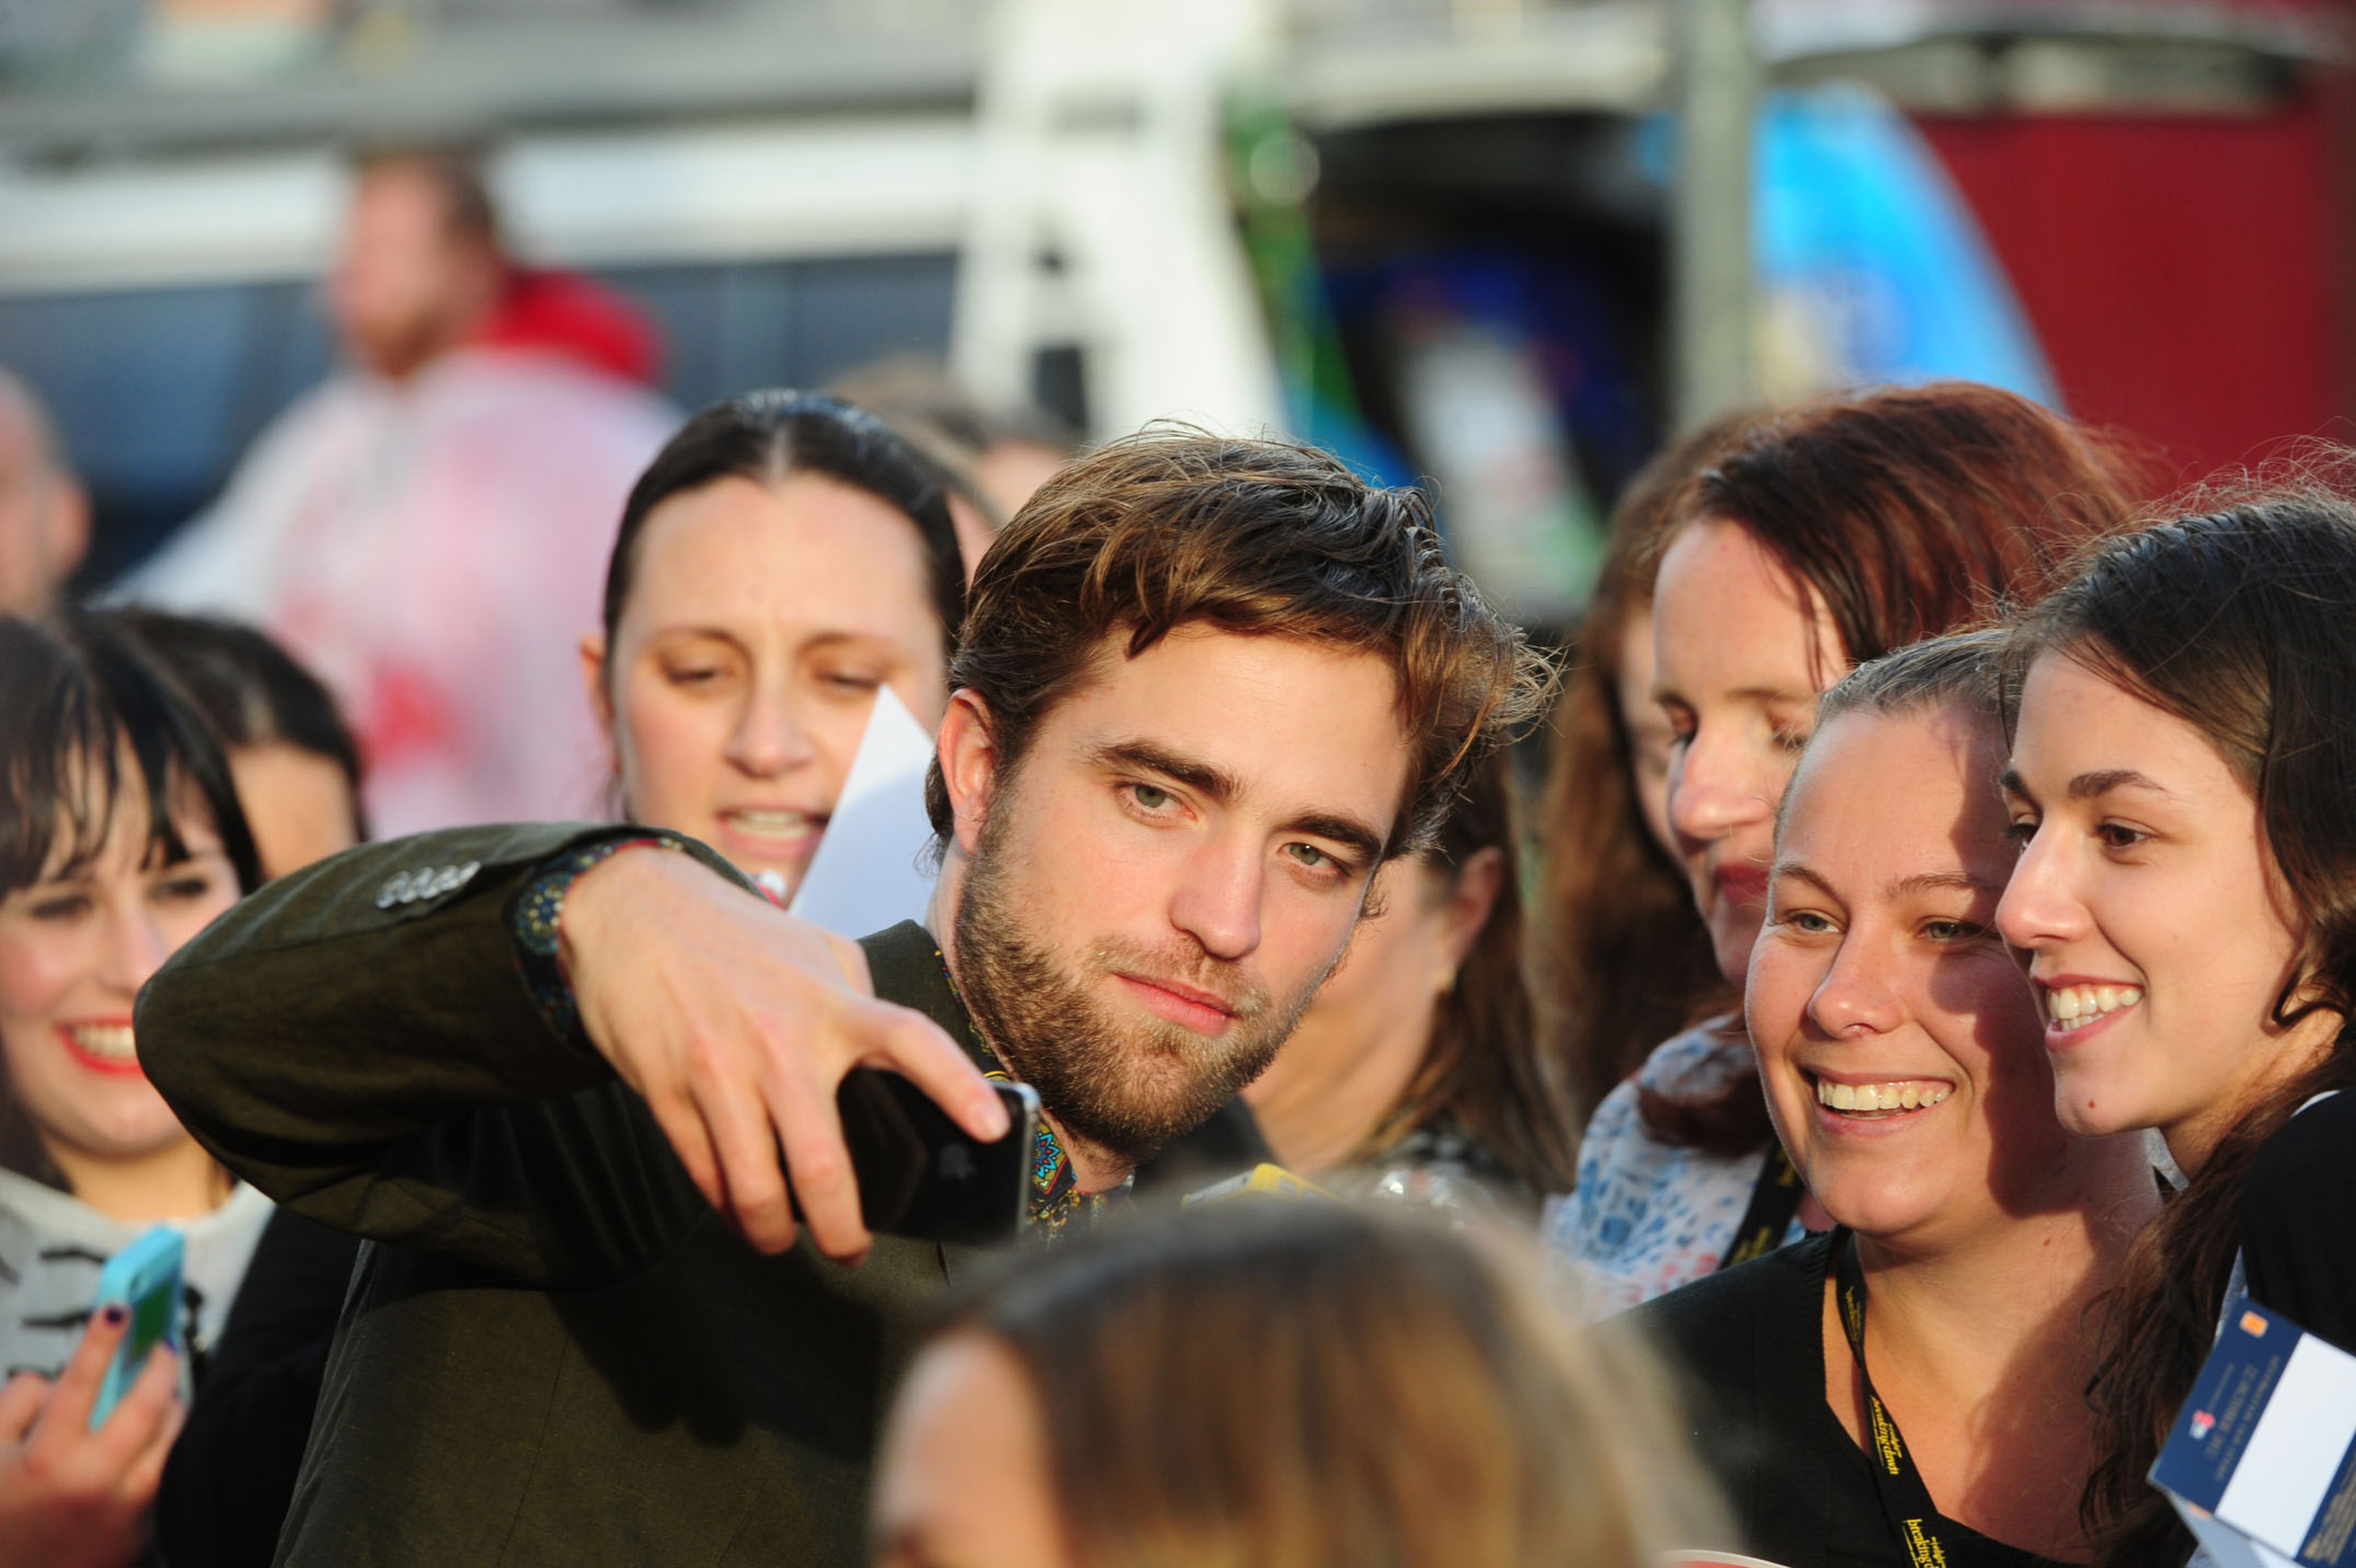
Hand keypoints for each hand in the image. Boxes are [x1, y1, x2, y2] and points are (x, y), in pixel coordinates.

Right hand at [0, 1305, 184, 1567]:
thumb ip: (14, 1408)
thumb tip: (51, 1377)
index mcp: (46, 1461)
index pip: (80, 1382)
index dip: (100, 1339)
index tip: (117, 1308)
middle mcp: (91, 1483)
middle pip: (148, 1406)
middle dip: (160, 1366)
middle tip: (159, 1345)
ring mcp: (123, 1510)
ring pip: (172, 1440)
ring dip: (172, 1407)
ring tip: (164, 1389)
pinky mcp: (140, 1533)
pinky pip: (165, 1477)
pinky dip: (163, 1451)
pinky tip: (156, 1438)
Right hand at [561, 845, 1009, 1261]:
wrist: (630, 907)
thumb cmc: (732, 934)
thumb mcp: (814, 950)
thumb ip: (858, 1000)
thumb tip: (894, 1062)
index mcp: (831, 1002)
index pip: (910, 1041)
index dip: (957, 1086)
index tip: (993, 1129)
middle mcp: (781, 1041)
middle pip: (823, 1163)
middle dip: (843, 1228)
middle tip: (851, 1249)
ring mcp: (720, 1070)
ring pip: (756, 1187)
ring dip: (774, 1232)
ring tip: (783, 1239)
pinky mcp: (665, 1090)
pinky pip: (704, 1172)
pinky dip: (726, 1204)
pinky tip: (739, 1208)